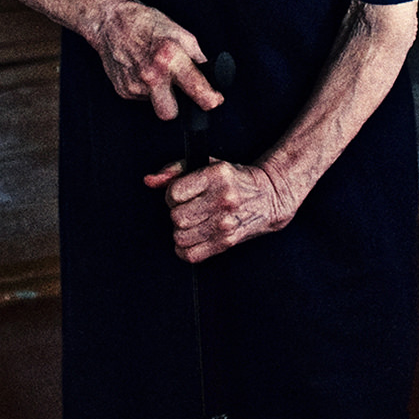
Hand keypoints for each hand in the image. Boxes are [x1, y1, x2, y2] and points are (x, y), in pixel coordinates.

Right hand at [86, 0, 222, 122]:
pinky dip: (146, 88)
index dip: (210, 98)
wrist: (110, 22)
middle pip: (169, 114)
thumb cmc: (145, 23)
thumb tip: (208, 74)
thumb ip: (196, 56)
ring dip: (160, 93)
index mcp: (169, 58)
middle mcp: (151, 75)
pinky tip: (143, 71)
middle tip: (180, 92)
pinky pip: (142, 98)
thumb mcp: (179, 32)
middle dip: (177, 106)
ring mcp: (134, 85)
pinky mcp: (123, 90)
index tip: (214, 100)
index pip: (196, 89)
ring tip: (157, 73)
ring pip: (155, 105)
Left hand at [140, 158, 296, 262]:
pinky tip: (194, 237)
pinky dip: (185, 249)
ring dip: (182, 231)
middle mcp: (223, 199)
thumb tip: (149, 180)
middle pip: (177, 217)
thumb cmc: (234, 179)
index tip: (182, 194)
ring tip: (194, 222)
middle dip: (178, 213)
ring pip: (180, 237)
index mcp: (216, 176)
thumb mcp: (207, 164)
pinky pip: (190, 254)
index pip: (174, 193)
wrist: (269, 196)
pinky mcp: (227, 242)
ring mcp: (226, 223)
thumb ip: (175, 170)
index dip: (172, 194)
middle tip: (190, 208)